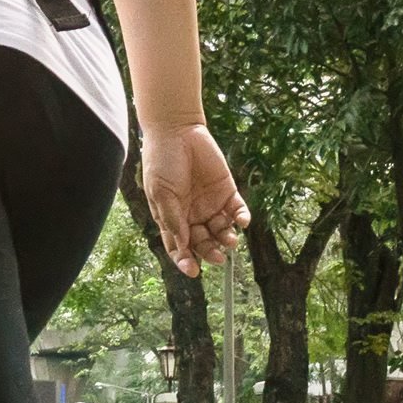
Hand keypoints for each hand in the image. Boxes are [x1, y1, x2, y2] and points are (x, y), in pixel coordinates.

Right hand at [139, 124, 246, 277]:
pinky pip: (237, 210)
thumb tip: (182, 245)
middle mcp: (191, 215)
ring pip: (221, 230)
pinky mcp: (227, 191)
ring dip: (226, 238)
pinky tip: (242, 222)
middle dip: (210, 252)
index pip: (179, 246)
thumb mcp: (161, 193)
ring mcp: (210, 204)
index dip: (185, 260)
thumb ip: (172, 219)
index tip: (193, 271)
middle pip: (202, 242)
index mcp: (172, 218)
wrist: (177, 131)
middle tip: (218, 258)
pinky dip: (241, 218)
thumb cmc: (161, 161)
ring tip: (230, 240)